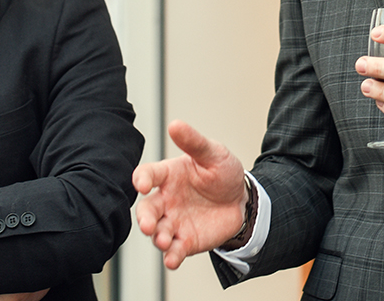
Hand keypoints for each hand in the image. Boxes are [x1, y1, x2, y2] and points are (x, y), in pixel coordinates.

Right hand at [132, 120, 247, 269]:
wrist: (242, 199)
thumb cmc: (223, 173)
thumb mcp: (213, 153)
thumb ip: (193, 142)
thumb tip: (175, 124)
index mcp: (168, 175)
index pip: (147, 175)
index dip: (142, 179)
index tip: (142, 184)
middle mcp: (166, 200)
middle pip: (147, 209)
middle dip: (145, 219)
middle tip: (148, 225)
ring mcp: (174, 221)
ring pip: (158, 232)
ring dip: (158, 238)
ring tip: (164, 241)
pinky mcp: (186, 240)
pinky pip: (174, 250)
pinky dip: (171, 257)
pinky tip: (172, 260)